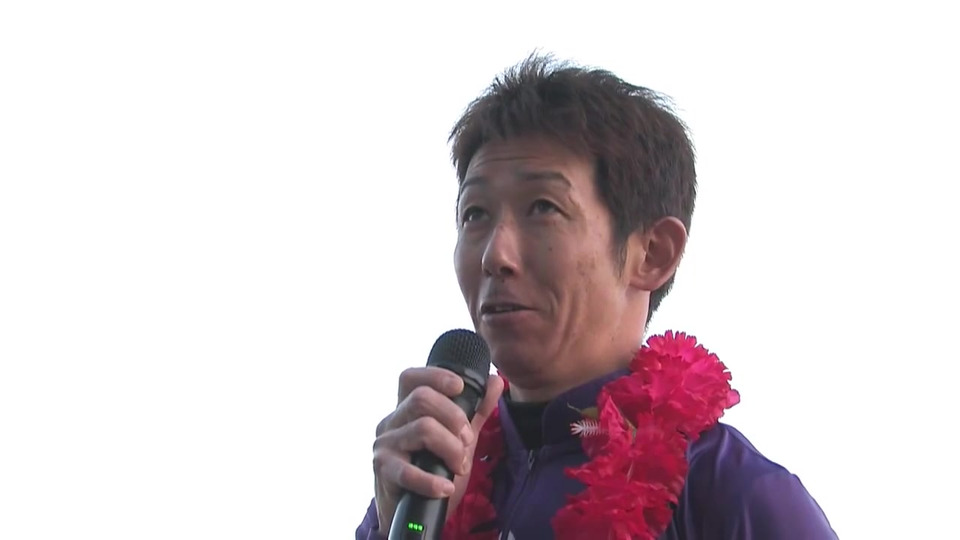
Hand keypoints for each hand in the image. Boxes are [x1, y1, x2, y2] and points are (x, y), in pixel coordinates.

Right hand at [372, 367, 503, 532]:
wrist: (413, 512)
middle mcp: (392, 422)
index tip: (459, 387)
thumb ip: (475, 411)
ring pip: (423, 428)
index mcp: (406, 409)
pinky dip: (431, 481)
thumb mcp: (457, 438)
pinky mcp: (383, 470)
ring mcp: (385, 444)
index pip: (412, 378)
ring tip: (460, 466)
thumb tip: (495, 381)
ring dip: (451, 449)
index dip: (435, 376)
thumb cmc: (432, 470)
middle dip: (454, 417)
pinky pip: (408, 471)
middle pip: (421, 398)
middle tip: (468, 440)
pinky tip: (445, 487)